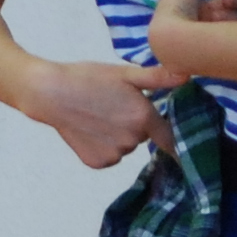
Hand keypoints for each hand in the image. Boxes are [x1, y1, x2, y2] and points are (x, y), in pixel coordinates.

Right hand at [21, 55, 172, 168]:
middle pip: (142, 136)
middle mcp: (132, 140)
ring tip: (98, 115)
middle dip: (134, 124)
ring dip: (117, 136)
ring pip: (125, 146)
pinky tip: (89, 129)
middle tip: (113, 105)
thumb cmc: (88, 78)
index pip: (169, 138)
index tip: (170, 138)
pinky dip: (102, 146)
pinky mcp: (97, 162)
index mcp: (143, 118)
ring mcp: (114, 154)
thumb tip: (186, 74)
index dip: (169, 136)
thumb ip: (158, 78)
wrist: (50, 93)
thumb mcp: (124, 73)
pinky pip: (108, 156)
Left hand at [149, 0, 236, 79]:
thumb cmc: (177, 7)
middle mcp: (197, 18)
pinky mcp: (220, 49)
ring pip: (233, 16)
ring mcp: (208, 35)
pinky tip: (236, 29)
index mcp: (185, 0)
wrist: (178, 44)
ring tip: (230, 12)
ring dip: (233, 12)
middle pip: (225, 2)